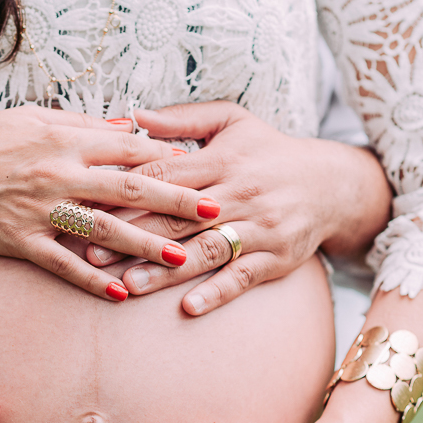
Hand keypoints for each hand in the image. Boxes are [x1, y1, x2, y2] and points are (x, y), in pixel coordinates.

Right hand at [0, 106, 219, 300]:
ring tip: (180, 258)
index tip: (206, 168)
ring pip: (103, 229)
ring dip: (145, 245)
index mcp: (66, 139)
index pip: (130, 149)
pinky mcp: (19, 240)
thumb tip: (129, 129)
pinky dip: (92, 278)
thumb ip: (83, 124)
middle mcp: (59, 173)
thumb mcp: (32, 118)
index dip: (171, 160)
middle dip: (177, 201)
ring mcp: (40, 209)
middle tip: (216, 212)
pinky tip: (120, 292)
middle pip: (130, 188)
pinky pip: (62, 263)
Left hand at [86, 101, 389, 313]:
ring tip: (129, 284)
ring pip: (206, 250)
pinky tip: (189, 307)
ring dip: (166, 270)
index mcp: (222, 159)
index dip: (126, 191)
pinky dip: (217, 292)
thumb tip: (133, 116)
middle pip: (178, 217)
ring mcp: (259, 228)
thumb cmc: (269, 151)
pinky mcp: (276, 259)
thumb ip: (182, 119)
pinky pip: (242, 277)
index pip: (166, 175)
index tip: (89, 204)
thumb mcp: (232, 121)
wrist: (333, 184)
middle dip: (132, 235)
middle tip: (90, 252)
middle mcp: (240, 193)